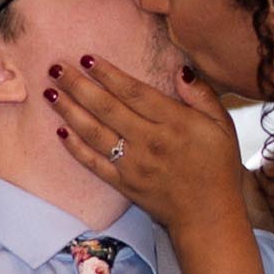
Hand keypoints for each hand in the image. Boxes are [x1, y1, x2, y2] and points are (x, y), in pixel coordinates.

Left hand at [53, 52, 262, 239]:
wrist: (208, 216)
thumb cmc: (217, 166)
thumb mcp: (223, 125)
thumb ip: (202, 96)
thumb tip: (180, 70)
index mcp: (174, 123)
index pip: (134, 92)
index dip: (109, 74)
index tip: (87, 58)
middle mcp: (149, 141)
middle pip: (107, 108)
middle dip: (79, 86)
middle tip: (56, 68)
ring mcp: (133, 165)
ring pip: (94, 132)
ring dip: (70, 111)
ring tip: (50, 92)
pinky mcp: (123, 184)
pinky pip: (94, 163)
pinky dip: (75, 147)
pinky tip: (61, 130)